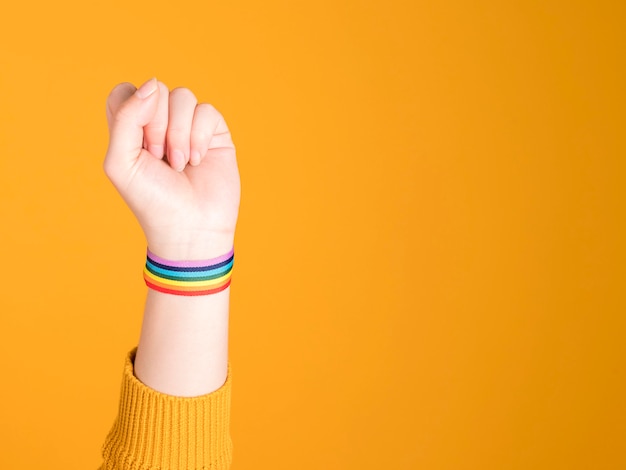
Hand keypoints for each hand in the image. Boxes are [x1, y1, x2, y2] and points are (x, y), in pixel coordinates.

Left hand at [104, 78, 239, 259]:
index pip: (126, 92)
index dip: (132, 108)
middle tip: (159, 158)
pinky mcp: (215, 134)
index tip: (138, 142)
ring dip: (179, 133)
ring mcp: (189, 127)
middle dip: (157, 126)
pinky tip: (197, 160)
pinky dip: (200, 136)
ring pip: (183, 96)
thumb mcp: (121, 162)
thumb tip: (154, 83)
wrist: (190, 227)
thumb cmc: (152, 200)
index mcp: (132, 129)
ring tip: (180, 163)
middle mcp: (161, 123)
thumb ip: (126, 117)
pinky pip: (207, 111)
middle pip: (156, 90)